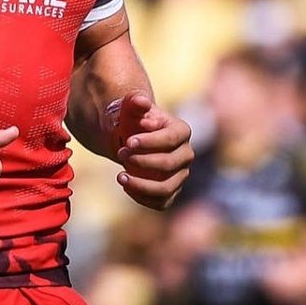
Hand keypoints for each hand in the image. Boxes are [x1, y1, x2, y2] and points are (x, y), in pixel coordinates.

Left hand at [109, 91, 192, 210]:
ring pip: (166, 188)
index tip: (128, 142)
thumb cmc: (134, 121)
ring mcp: (180, 175)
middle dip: (142, 161)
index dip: (149, 142)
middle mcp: (186, 155)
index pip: (171, 139)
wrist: (132, 139)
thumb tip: (141, 102)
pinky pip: (161, 202)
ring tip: (120, 176)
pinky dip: (142, 197)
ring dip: (141, 185)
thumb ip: (135, 102)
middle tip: (119, 154)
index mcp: (181, 131)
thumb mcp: (132, 108)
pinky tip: (126, 185)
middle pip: (168, 164)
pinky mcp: (171, 192)